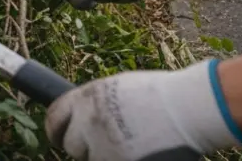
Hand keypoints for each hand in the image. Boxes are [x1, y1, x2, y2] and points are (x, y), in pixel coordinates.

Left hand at [46, 61, 241, 160]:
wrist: (187, 108)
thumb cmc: (158, 95)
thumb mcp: (116, 88)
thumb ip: (93, 103)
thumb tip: (79, 114)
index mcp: (84, 98)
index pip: (54, 117)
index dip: (55, 129)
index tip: (57, 137)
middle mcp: (88, 122)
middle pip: (70, 144)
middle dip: (82, 146)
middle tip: (100, 144)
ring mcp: (103, 146)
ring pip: (91, 159)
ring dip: (102, 155)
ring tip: (126, 145)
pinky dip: (117, 159)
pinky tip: (135, 152)